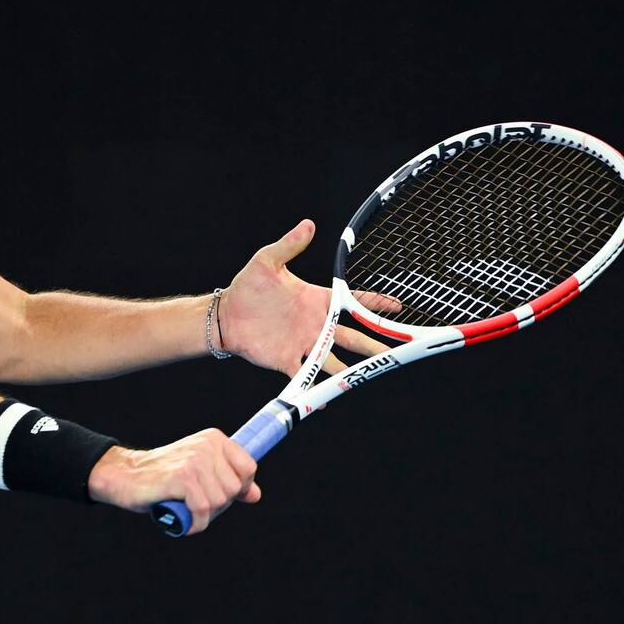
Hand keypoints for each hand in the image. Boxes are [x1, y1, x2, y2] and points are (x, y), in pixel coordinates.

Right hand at [87, 429, 260, 534]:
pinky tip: (185, 522)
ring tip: (187, 510)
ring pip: (219, 502)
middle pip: (234, 489)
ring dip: (204, 515)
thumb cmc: (162, 476)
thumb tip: (255, 494)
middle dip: (219, 505)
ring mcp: (195, 461)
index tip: (221, 495)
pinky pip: (203, 510)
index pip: (248, 467)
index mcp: (214, 439)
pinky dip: (195, 523)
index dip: (240, 488)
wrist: (125, 475)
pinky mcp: (183, 478)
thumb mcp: (199, 472)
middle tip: (196, 505)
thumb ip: (227, 480)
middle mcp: (206, 446)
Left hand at [218, 219, 400, 375]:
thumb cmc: (247, 288)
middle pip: (353, 335)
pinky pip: (306, 375)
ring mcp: (304, 344)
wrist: (225, 315)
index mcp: (317, 301)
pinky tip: (328, 398)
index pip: (353, 301)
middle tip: (398, 348)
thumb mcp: (268, 261)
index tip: (398, 306)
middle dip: (375, 342)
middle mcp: (316, 324)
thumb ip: (289, 245)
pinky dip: (317, 386)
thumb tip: (307, 224)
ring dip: (352, 367)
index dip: (376, 303)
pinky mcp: (288, 360)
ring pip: (336, 358)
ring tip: (370, 374)